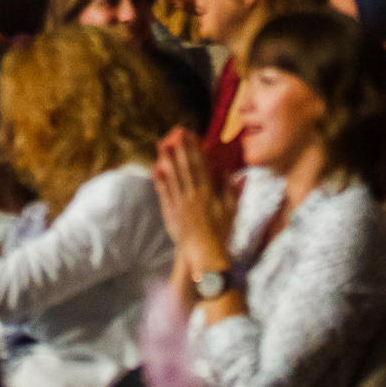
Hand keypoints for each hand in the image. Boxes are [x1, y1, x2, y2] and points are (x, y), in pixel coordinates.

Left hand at [151, 128, 233, 255]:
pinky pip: (163, 193)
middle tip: (174, 133)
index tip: (190, 136)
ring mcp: (180, 203)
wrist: (204, 253)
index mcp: (208, 193)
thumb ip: (230, 189)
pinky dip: (158, 180)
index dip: (194, 149)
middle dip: (179, 148)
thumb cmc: (220, 232)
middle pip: (184, 167)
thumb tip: (228, 170)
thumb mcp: (231, 210)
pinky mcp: (170, 212)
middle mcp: (192, 195)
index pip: (200, 165)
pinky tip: (154, 168)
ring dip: (166, 159)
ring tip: (161, 144)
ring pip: (171, 177)